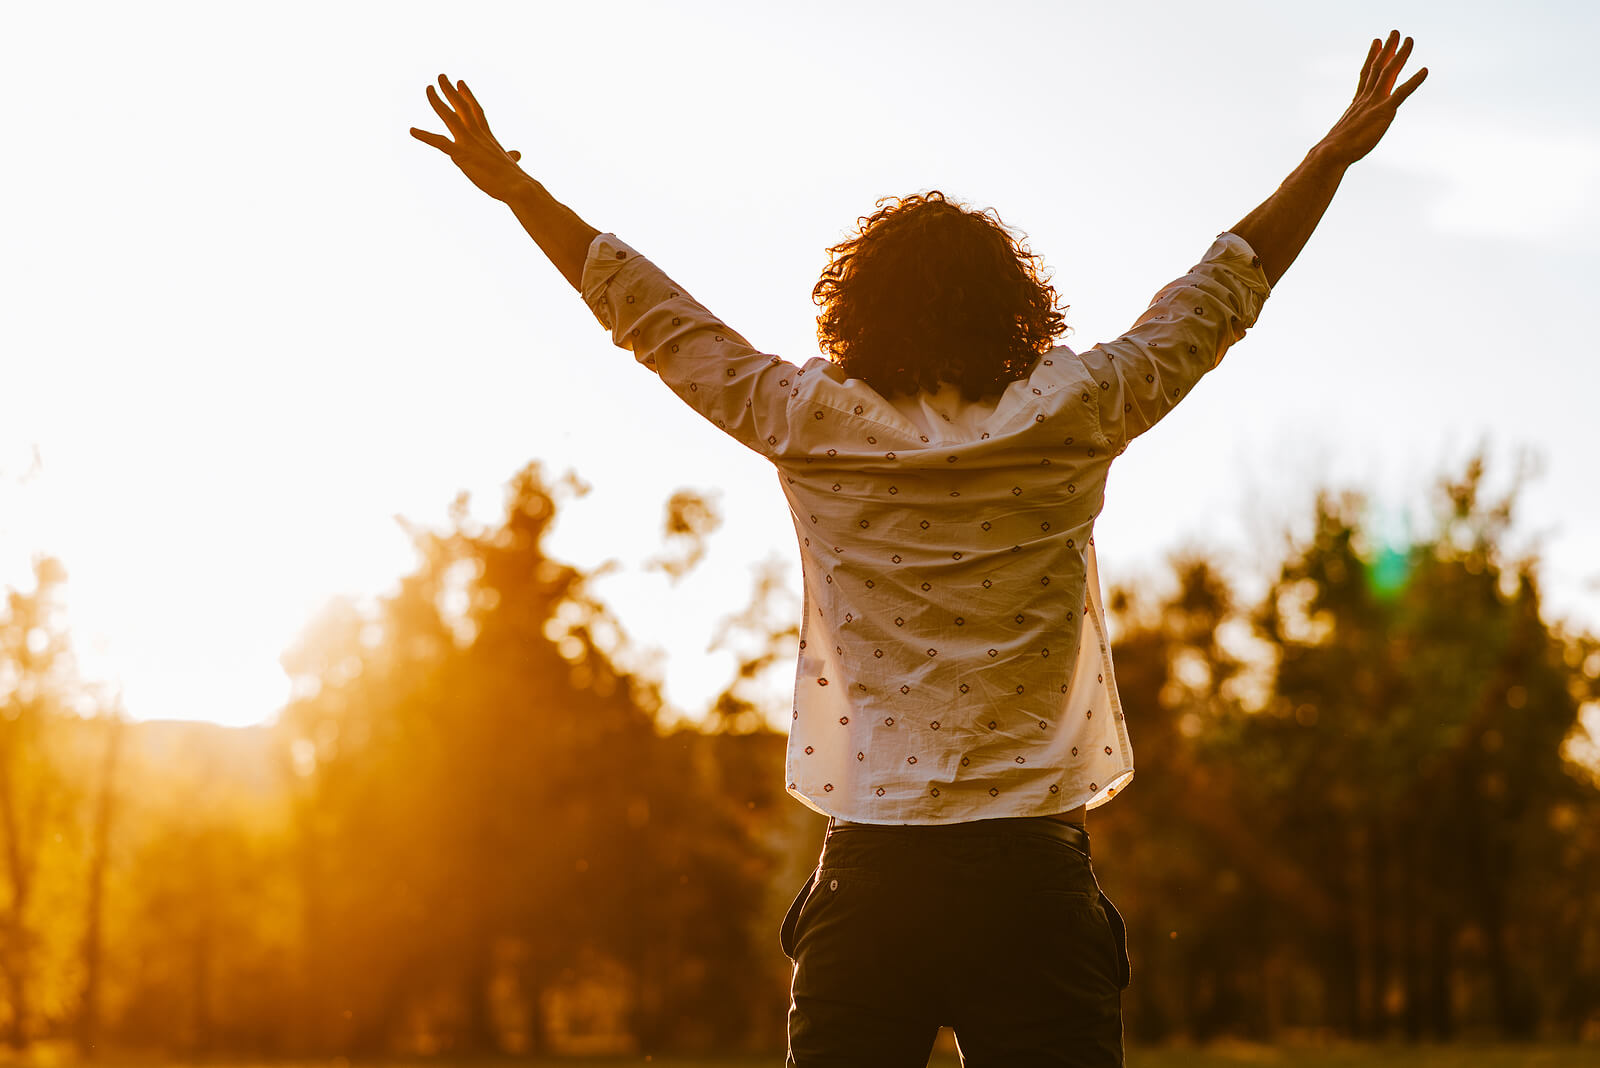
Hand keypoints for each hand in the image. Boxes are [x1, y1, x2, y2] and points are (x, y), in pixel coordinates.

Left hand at [410, 74, 528, 201]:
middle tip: (441, 76)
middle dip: (450, 91)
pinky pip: (439, 143)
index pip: (475, 111)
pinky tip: (411, 130)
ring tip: (428, 88)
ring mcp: (468, 143)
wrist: (517, 186)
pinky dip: (425, 136)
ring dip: (437, 102)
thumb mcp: (510, 162)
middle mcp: (477, 135)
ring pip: (450, 117)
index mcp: (487, 136)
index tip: (460, 83)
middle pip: (462, 107)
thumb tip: (517, 154)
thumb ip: (510, 156)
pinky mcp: (461, 156)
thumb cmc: (514, 178)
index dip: (467, 96)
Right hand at [1319, 31, 1427, 165]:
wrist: (1333, 152)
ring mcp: (1375, 103)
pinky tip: (1425, 70)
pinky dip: (1414, 81)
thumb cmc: (1334, 150)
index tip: (1376, 42)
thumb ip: (1345, 131)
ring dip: (1400, 55)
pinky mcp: (1384, 111)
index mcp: (1357, 103)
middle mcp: (1366, 98)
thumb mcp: (1340, 136)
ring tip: (1409, 40)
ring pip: (1389, 72)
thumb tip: (1332, 143)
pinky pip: (1402, 92)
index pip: (1366, 74)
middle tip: (1394, 32)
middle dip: (1387, 49)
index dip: (1372, 57)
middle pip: (1378, 67)